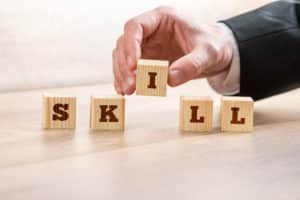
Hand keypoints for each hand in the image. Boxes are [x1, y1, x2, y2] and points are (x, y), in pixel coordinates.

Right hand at [112, 6, 232, 94]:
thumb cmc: (213, 44)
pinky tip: (124, 90)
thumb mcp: (208, 53)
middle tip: (130, 85)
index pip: (136, 26)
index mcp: (163, 18)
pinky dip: (126, 79)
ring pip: (123, 56)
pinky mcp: (148, 59)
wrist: (217, 52)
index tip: (133, 66)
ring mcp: (148, 45)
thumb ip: (191, 65)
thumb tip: (169, 80)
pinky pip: (130, 68)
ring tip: (127, 91)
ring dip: (122, 74)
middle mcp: (151, 30)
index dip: (131, 46)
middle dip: (125, 65)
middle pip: (125, 43)